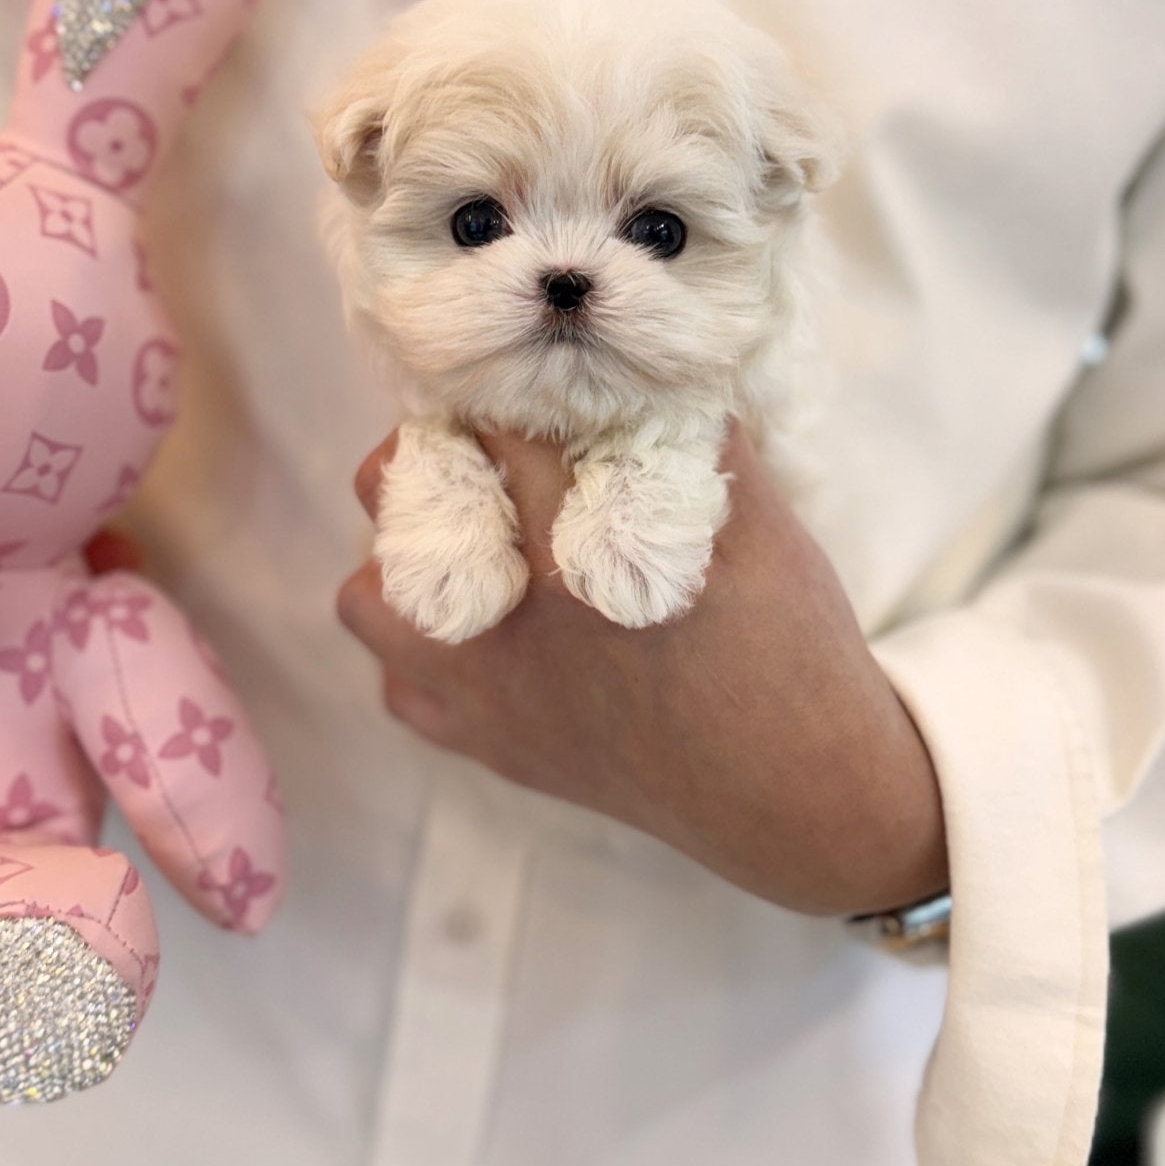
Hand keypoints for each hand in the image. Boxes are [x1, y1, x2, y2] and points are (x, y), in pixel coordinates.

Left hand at [337, 423, 947, 915]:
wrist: (796, 792)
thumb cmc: (791, 646)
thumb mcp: (759, 522)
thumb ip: (694, 438)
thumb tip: (646, 373)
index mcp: (576, 553)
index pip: (495, 428)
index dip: (503, 389)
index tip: (517, 378)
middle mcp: (510, 623)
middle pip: (398, 496)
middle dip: (430, 453)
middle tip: (479, 447)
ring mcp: (487, 693)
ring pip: (368, 598)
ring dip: (397, 556)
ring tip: (462, 540)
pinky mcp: (490, 744)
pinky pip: (401, 685)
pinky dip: (421, 649)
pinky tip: (481, 625)